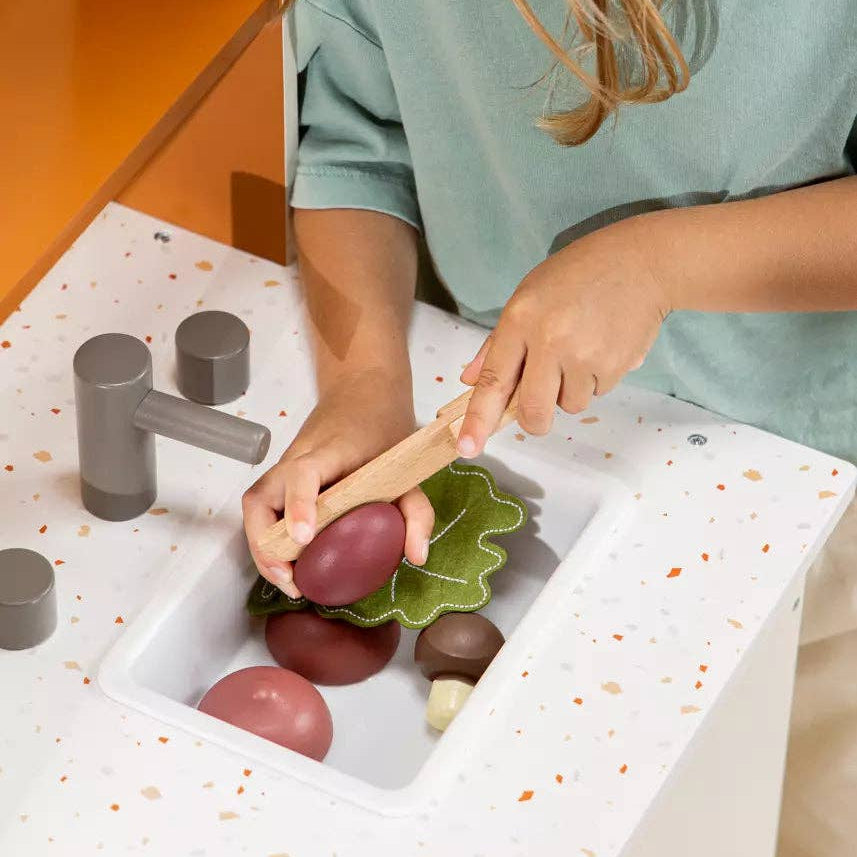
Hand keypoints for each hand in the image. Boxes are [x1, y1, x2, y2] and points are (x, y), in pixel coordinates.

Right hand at [243, 369, 434, 595]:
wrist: (361, 392)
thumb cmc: (380, 428)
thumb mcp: (406, 468)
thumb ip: (416, 511)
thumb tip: (417, 556)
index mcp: (329, 450)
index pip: (303, 473)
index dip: (299, 504)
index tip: (305, 537)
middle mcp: (297, 458)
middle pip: (261, 496)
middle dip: (265, 542)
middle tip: (289, 577)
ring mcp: (284, 467)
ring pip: (255, 506)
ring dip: (262, 545)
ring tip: (287, 579)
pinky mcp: (281, 479)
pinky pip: (263, 509)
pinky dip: (267, 538)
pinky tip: (287, 563)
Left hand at [457, 216, 671, 455]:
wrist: (642, 262)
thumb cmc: (578, 274)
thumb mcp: (528, 295)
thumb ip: (497, 343)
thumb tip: (471, 381)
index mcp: (521, 319)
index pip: (493, 379)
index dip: (478, 419)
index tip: (468, 447)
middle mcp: (550, 340)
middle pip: (532, 410)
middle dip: (533, 419)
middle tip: (539, 407)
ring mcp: (584, 355)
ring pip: (568, 405)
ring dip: (570, 391)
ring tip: (581, 351)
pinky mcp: (614, 366)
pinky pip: (596, 394)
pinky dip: (596, 380)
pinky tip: (602, 346)